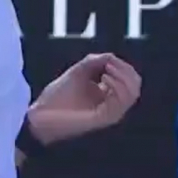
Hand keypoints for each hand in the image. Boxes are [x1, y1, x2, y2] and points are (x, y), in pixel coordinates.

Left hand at [27, 53, 141, 143]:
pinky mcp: (103, 119)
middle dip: (126, 70)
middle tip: (109, 65)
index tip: (108, 60)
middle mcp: (112, 106)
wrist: (41, 115)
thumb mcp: (79, 71)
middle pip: (136, 86)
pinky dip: (116, 86)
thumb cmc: (57, 96)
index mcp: (108, 95)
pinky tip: (104, 78)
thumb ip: (97, 61)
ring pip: (132, 94)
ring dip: (122, 77)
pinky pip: (121, 102)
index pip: (131, 80)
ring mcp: (109, 113)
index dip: (124, 66)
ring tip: (106, 71)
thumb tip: (113, 58)